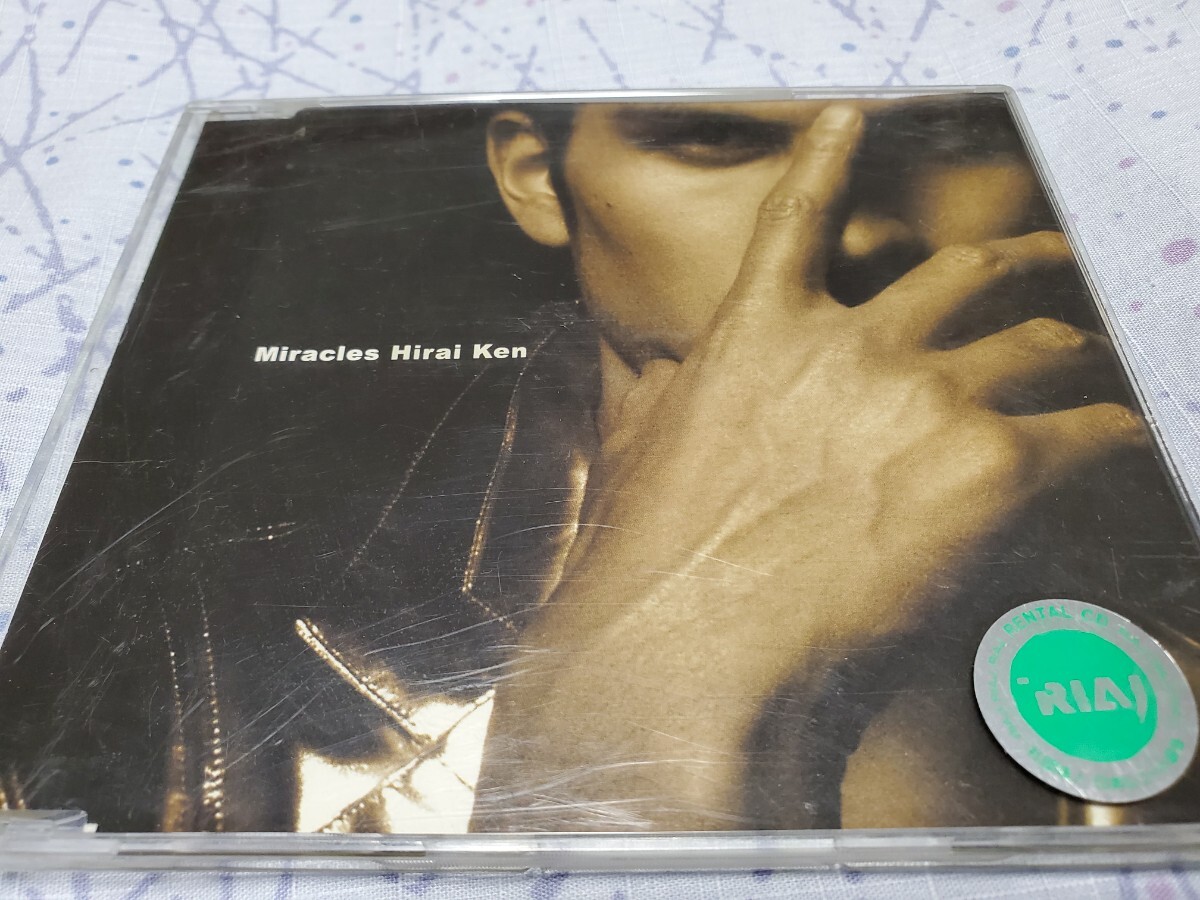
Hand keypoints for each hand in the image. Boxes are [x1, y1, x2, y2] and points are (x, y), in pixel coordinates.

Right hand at [471, 104, 1145, 831]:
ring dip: (1074, 350)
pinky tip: (1123, 438)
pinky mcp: (989, 465)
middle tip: (1048, 267)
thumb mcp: (637, 449)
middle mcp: (851, 346)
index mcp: (759, 334)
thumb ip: (662, 391)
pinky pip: (1087, 430)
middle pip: (963, 273)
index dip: (826, 159)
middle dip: (1019, 264)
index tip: (848, 120)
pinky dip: (1112, 433)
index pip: (797, 219)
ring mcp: (923, 396)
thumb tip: (655, 377)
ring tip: (1094, 359)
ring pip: (1036, 345)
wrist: (691, 639)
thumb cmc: (653, 559)